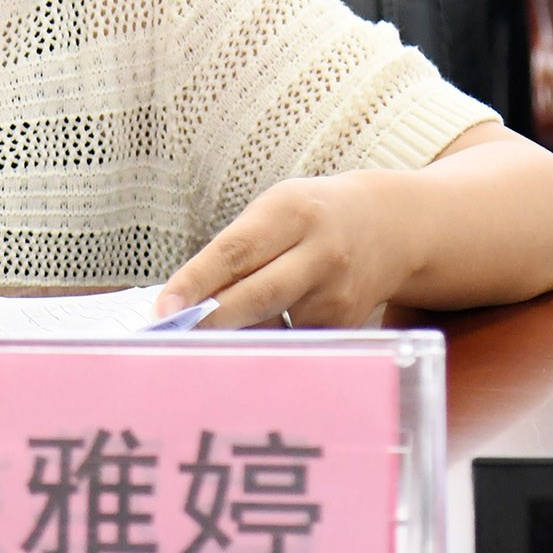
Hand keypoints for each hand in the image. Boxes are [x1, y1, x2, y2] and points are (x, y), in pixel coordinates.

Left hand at [157, 171, 418, 329]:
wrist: (389, 225)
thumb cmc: (311, 218)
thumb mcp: (274, 212)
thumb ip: (234, 252)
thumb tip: (187, 308)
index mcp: (292, 212)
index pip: (234, 252)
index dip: (195, 284)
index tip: (164, 310)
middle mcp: (320, 252)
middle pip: (257, 296)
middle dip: (212, 321)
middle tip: (173, 338)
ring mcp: (337, 293)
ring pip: (271, 326)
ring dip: (236, 334)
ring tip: (212, 332)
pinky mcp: (345, 324)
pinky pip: (290, 340)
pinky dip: (266, 340)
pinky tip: (261, 330)